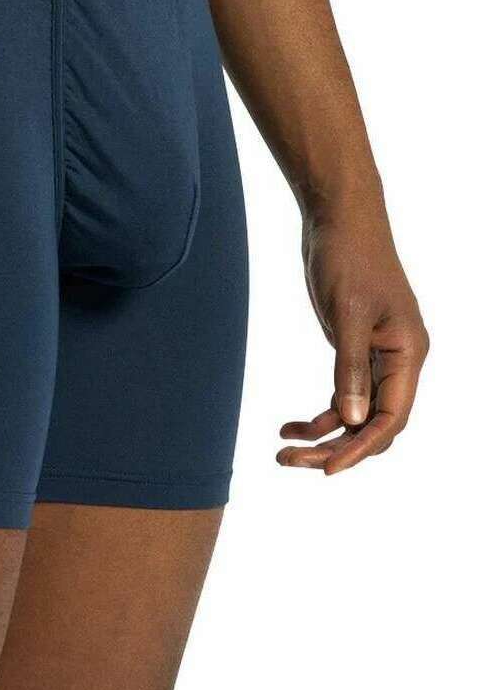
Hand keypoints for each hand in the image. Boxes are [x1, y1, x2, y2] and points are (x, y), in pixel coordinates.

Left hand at [277, 185, 428, 474]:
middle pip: (373, 424)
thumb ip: (349, 368)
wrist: (338, 220)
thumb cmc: (349, 258)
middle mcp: (398, 361)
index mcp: (408, 354)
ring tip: (282, 451)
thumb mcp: (347, 315)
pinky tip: (287, 427)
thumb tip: (353, 420)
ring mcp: (376, 357)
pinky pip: (343, 396)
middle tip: (290, 461)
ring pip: (356, 415)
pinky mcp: (353, 350)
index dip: (361, 448)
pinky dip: (318, 415)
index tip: (326, 469)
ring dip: (322, 437)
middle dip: (336, 448)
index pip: (391, 418)